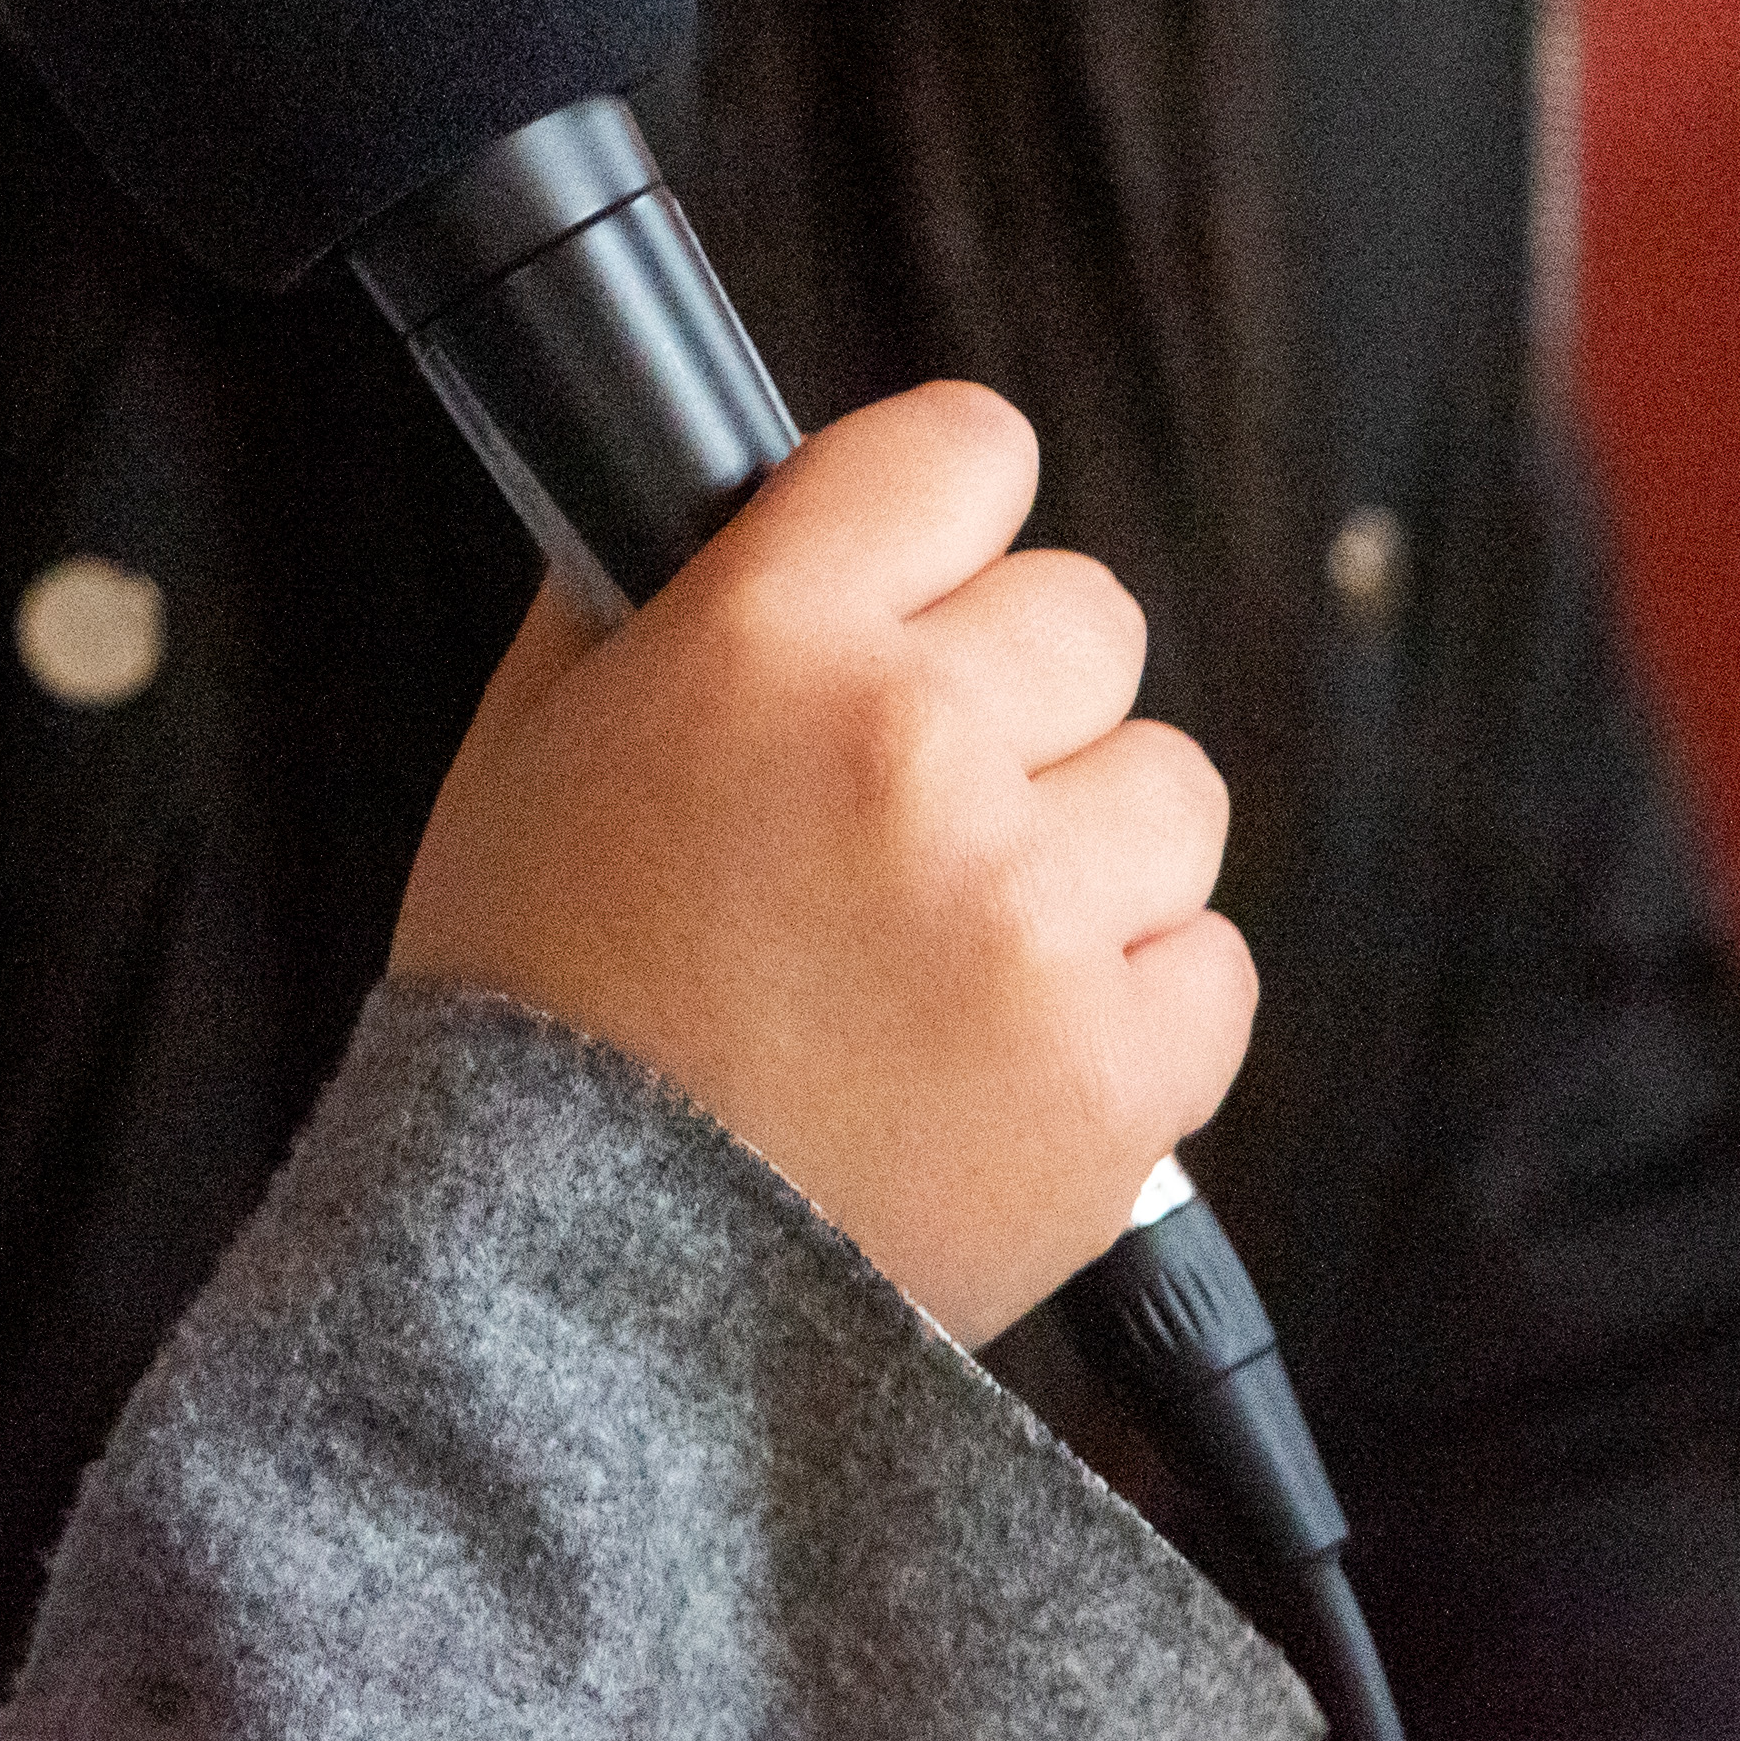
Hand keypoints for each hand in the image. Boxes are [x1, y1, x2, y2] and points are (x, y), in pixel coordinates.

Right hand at [381, 377, 1252, 1338]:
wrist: (575, 1291)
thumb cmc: (541, 1012)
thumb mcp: (528, 747)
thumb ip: (643, 593)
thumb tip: (741, 499)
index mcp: (766, 643)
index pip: (961, 449)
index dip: (940, 509)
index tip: (921, 572)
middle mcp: (917, 750)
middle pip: (1088, 616)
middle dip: (1012, 694)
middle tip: (914, 799)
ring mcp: (1032, 915)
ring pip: (1171, 789)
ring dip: (1083, 848)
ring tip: (956, 943)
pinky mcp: (1119, 1074)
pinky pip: (1212, 965)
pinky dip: (1132, 1001)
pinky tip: (1004, 1043)